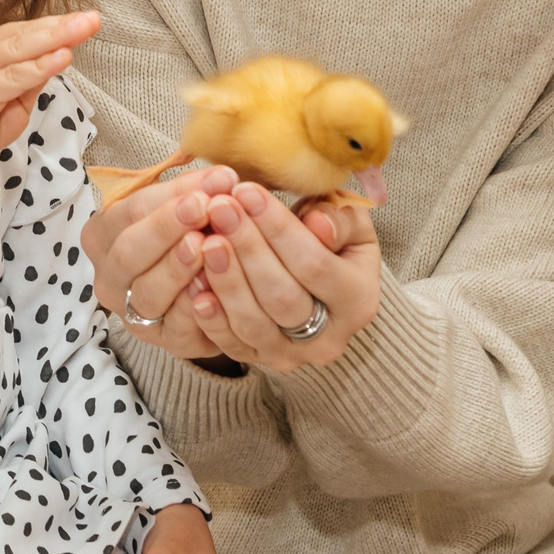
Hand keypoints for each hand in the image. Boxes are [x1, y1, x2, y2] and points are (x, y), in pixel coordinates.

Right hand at [0, 11, 98, 184]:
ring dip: (55, 38)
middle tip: (92, 19)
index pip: (23, 31)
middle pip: (23, 35)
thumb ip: (32, 78)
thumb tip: (59, 55)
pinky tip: (62, 58)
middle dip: (61, 26)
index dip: (55, 24)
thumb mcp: (14, 100)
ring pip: (18, 50)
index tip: (86, 19)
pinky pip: (12, 77)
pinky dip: (39, 67)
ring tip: (83, 29)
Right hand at [84, 164, 240, 360]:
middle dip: (167, 228)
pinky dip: (194, 308)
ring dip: (177, 269)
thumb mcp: (185, 202)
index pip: (131, 211)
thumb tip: (223, 177)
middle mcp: (108, 278)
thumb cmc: (187, 232)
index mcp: (103, 235)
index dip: (172, 194)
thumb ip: (198, 189)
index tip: (212, 180)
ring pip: (147, 293)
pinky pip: (175, 328)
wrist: (203, 284)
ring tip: (207, 247)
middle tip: (205, 208)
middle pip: (129, 253)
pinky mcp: (163, 342)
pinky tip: (213, 287)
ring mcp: (132, 314)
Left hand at [187, 182, 380, 372]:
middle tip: (219, 208)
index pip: (314, 263)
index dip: (278, 228)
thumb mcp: (349, 224)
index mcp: (359, 299)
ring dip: (226, 280)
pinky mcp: (261, 361)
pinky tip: (194, 283)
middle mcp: (331, 338)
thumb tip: (318, 224)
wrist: (322, 290)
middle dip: (247, 248)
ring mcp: (294, 355)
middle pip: (281, 296)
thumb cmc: (333, 245)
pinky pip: (231, 344)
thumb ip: (338, 220)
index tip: (246, 191)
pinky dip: (211, 316)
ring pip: (254, 323)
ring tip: (204, 240)